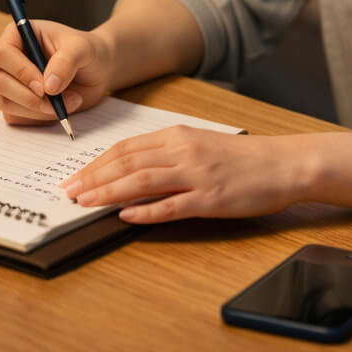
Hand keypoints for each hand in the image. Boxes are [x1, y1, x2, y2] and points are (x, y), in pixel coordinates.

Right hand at [0, 19, 112, 125]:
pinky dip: (40, 119)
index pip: (2, 53)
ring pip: (9, 104)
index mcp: (17, 35)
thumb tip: (48, 87)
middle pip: (1, 83)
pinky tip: (61, 108)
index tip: (43, 86)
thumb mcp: (82, 48)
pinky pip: (17, 118)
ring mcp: (11, 83)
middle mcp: (9, 60)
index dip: (20, 72)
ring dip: (41, 109)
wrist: (97, 71)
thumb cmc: (87, 51)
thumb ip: (66, 61)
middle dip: (32, 97)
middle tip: (59, 99)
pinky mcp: (18, 104)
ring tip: (71, 100)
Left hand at [61, 128, 312, 223]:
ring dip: (109, 192)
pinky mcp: (211, 198)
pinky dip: (146, 211)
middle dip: (93, 178)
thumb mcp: (200, 145)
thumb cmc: (242, 157)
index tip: (75, 176)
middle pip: (127, 163)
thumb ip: (167, 154)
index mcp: (178, 135)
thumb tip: (130, 170)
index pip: (126, 148)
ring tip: (85, 203)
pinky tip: (126, 216)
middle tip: (68, 192)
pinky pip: (172, 206)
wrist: (283, 163)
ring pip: (142, 182)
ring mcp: (197, 175)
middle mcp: (183, 151)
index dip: (96, 163)